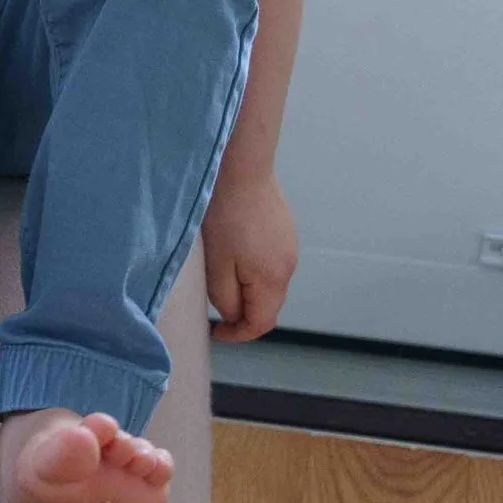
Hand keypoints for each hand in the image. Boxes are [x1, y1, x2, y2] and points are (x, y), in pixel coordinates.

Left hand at [200, 168, 296, 341]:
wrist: (241, 168)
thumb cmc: (225, 214)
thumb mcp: (217, 265)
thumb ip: (225, 297)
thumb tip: (233, 313)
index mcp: (273, 279)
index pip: (262, 323)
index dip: (238, 334)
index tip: (214, 331)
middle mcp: (289, 265)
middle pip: (267, 304)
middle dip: (241, 310)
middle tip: (212, 304)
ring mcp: (289, 246)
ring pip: (268, 282)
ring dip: (246, 288)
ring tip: (220, 274)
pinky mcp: (284, 231)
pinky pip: (269, 261)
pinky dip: (252, 268)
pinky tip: (233, 251)